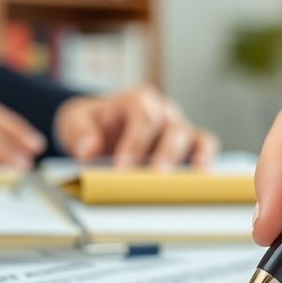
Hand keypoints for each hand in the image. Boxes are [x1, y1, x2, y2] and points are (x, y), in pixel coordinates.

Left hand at [54, 86, 218, 169]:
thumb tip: (88, 150)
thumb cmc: (93, 124)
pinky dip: (206, 158)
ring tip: (180, 182)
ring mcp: (178, 126)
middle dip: (164, 152)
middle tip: (156, 176)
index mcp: (137, 100)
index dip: (135, 142)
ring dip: (187, 158)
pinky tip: (201, 177)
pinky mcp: (190, 143)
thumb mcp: (74, 120)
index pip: (143, 115)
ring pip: (191, 136)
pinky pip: (206, 145)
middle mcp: (163, 110)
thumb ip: (77, 131)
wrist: (103, 128)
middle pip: (170, 126)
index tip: (123, 167)